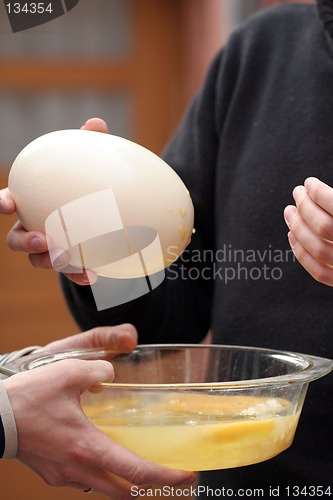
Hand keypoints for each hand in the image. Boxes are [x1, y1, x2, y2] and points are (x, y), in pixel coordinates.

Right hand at [2, 117, 108, 285]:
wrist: (106, 213)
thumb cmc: (87, 184)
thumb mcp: (90, 164)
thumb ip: (89, 145)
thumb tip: (96, 124)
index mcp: (32, 202)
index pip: (10, 201)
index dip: (2, 203)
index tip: (9, 204)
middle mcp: (34, 226)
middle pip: (16, 238)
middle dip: (25, 241)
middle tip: (44, 240)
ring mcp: (50, 247)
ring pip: (39, 260)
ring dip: (50, 262)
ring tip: (68, 259)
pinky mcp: (69, 262)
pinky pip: (69, 272)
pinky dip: (78, 274)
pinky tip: (93, 274)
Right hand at [3, 325, 195, 496]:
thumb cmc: (28, 398)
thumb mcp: (68, 373)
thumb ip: (98, 370)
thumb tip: (112, 374)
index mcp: (88, 447)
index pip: (136, 472)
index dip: (166, 477)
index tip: (187, 475)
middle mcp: (79, 470)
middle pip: (125, 493)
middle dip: (152, 488)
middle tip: (170, 475)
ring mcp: (64, 477)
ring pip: (105, 490)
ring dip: (126, 483)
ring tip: (140, 465)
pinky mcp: (53, 475)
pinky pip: (86, 482)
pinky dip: (103, 475)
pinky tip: (103, 454)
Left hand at [284, 177, 332, 285]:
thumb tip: (314, 189)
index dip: (319, 192)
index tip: (309, 183)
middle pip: (324, 226)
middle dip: (306, 207)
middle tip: (296, 193)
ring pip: (319, 249)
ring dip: (298, 228)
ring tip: (289, 211)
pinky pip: (320, 272)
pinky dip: (302, 254)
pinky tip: (291, 237)